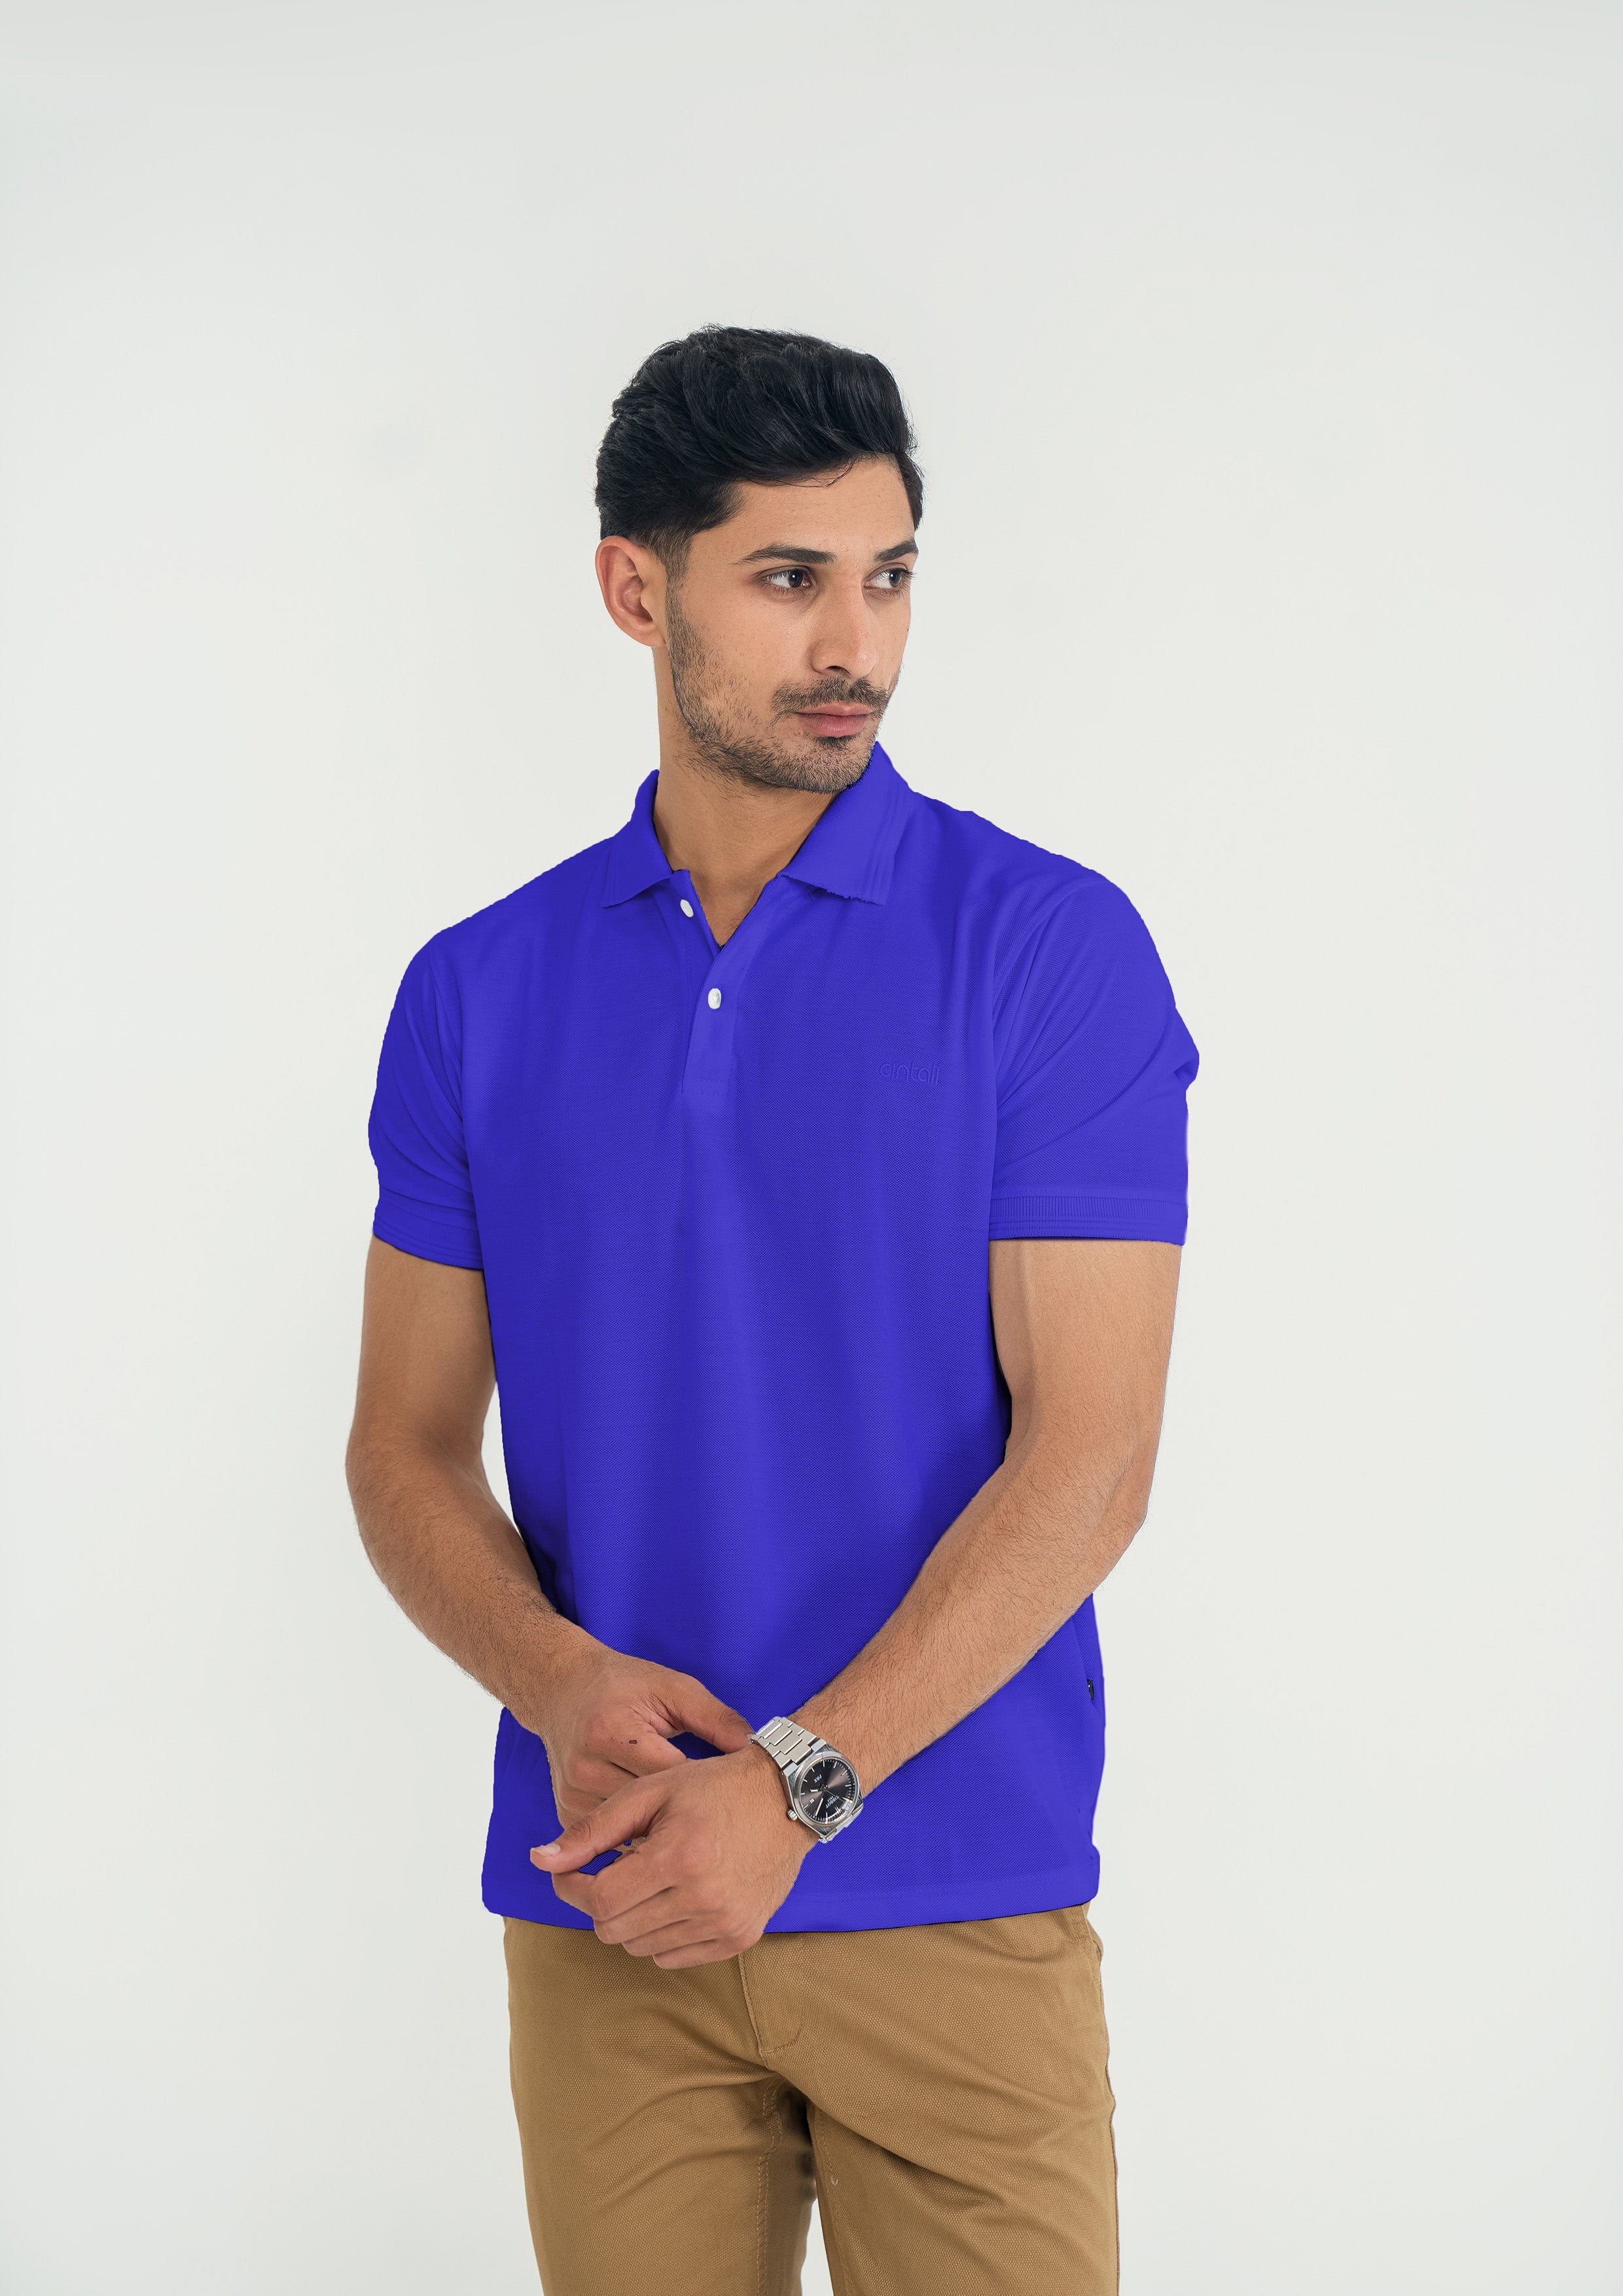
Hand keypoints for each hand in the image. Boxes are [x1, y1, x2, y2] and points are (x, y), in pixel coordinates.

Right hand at [524, 1637, 751, 1828]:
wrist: (562, 1688)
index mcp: (612, 1731)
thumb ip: (714, 1718)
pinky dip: (636, 1838)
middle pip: (648, 1813)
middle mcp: (586, 1766)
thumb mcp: (672, 1688)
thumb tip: (754, 1750)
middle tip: (720, 1828)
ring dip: (661, 1835)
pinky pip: (609, 1839)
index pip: (669, 1778)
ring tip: (694, 1834)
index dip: (704, 1791)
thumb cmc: (624, 1685)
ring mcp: (572, 1793)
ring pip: (629, 1831)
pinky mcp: (565, 1810)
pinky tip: (661, 1835)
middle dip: (685, 1819)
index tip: (733, 1800)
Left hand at [530, 1744, 815, 1967]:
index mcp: (678, 1857)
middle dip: (600, 1902)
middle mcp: (703, 1898)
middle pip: (614, 1930)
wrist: (787, 1799)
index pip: (600, 1901)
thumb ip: (593, 1829)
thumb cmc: (714, 1787)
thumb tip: (541, 1860)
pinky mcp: (739, 1937)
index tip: (572, 1870)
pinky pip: (673, 1957)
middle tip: (613, 1869)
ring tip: (649, 1878)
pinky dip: (660, 1934)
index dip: (574, 1887)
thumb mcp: (650, 1792)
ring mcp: (724, 1923)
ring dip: (631, 1917)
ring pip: (640, 1948)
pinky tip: (673, 1897)